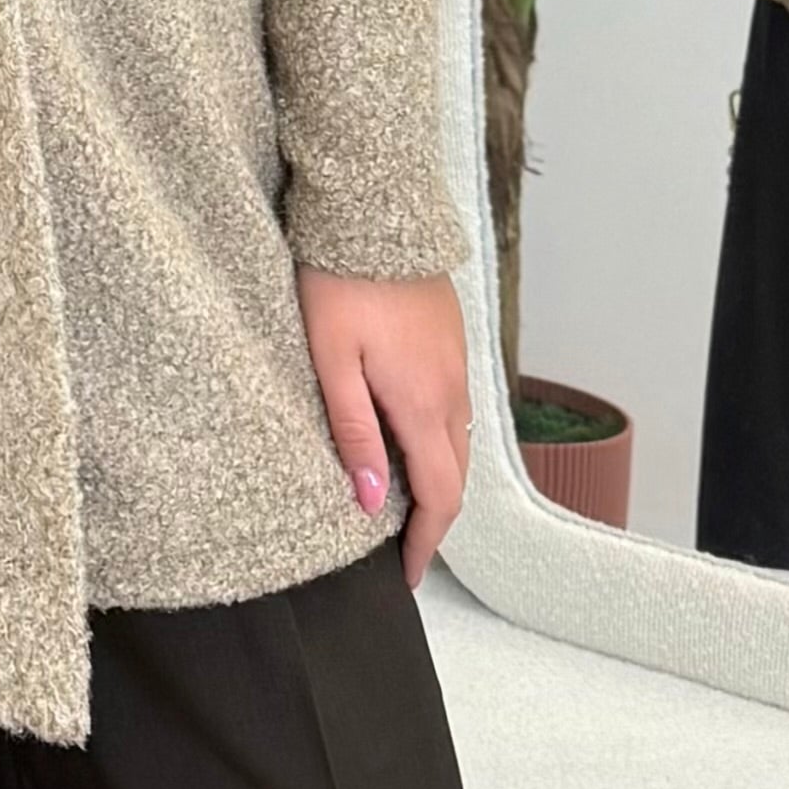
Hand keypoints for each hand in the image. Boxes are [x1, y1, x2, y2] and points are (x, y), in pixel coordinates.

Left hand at [296, 269, 470, 587]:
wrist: (373, 214)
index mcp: (423, 404)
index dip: (426, 543)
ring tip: (399, 501)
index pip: (440, 495)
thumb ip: (353, 433)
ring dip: (436, 478)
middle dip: (433, 518)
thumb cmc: (339, 284)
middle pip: (456, 474)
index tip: (407, 574)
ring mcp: (456, 364)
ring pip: (457, 441)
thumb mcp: (331, 363)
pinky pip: (453, 408)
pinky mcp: (450, 341)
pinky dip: (437, 440)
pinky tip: (405, 438)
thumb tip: (372, 500)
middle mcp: (451, 390)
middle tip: (400, 547)